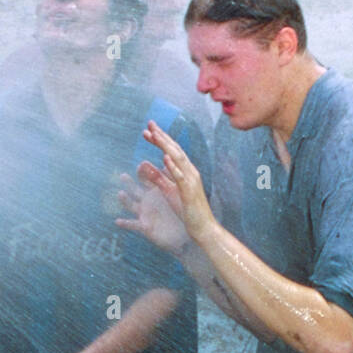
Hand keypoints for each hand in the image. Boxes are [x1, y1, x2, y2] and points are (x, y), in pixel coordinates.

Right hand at [116, 168, 187, 254]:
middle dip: (129, 183)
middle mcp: (147, 202)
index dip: (143, 172)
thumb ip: (172, 181)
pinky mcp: (145, 227)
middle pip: (135, 190)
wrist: (183, 235)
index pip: (146, 179)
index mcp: (155, 192)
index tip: (141, 165)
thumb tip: (172, 164)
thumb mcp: (177, 196)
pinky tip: (117, 221)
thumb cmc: (181, 215)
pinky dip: (125, 223)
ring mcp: (144, 214)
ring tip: (121, 194)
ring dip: (125, 200)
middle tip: (123, 176)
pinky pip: (133, 225)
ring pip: (132, 205)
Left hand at [118, 121, 215, 244]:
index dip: (161, 139)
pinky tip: (164, 158)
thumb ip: (160, 179)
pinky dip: (172, 167)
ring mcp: (191, 181)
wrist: (204, 228)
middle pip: (174, 150)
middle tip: (149, 124)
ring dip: (165, 146)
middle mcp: (190, 172)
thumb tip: (148, 167)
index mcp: (186, 172)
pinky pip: (180, 178)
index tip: (148, 130)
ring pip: (178, 159)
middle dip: (162, 136)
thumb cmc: (189, 211)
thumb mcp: (170, 192)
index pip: (172, 151)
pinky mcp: (189, 192)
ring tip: (154, 135)